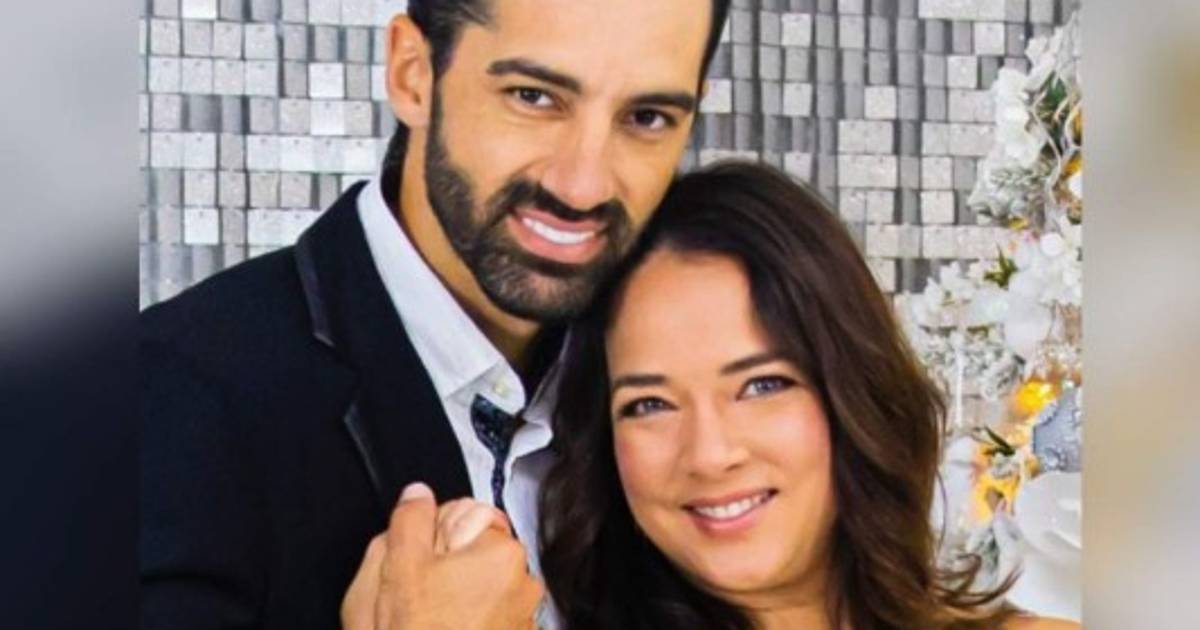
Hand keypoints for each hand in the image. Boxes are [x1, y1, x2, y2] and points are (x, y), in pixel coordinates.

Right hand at [341, 483, 542, 629]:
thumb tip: (417, 494)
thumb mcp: (398, 568)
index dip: (437, 535)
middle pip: (477, 552)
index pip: (469, 514)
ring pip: (481, 588)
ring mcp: (523, 617)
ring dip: (458, 596)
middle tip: (419, 594)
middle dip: (449, 565)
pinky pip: (489, 618)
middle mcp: (523, 582)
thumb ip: (410, 519)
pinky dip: (469, 622)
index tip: (421, 558)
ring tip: (430, 620)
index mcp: (501, 551)